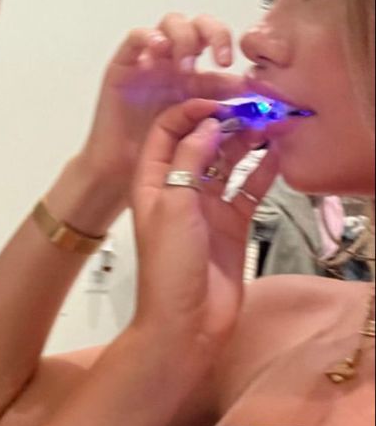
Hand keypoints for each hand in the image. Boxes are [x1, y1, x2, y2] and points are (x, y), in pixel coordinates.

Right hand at [77, 16, 245, 205]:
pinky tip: (159, 52)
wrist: (124, 173)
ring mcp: (150, 60)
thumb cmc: (159, 153)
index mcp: (197, 75)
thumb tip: (255, 95)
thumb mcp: (200, 129)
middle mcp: (175, 62)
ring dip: (184, 38)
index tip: (244, 73)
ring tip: (186, 66)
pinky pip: (135, 37)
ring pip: (171, 23)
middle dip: (215, 34)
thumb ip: (225, 110)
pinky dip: (149, 38)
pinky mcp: (124, 64)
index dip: (235, 51)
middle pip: (200, 25)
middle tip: (221, 59)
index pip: (220, 44)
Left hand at [131, 98, 279, 351]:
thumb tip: (208, 124)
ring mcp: (206, 206)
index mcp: (152, 181)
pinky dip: (261, 172)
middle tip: (249, 108)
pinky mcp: (231, 224)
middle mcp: (178, 189)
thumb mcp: (172, 204)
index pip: (166, 132)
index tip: (216, 102)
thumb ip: (188, 161)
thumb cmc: (169, 265)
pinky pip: (247, 190)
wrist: (186, 322)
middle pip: (199, 144)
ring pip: (226, 163)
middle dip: (221, 123)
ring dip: (243, 143)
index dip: (188, 112)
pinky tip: (274, 155)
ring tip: (266, 124)